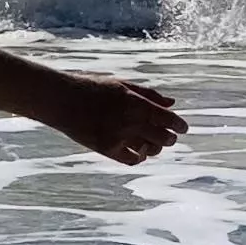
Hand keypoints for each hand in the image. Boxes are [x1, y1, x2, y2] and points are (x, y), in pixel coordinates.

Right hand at [50, 75, 187, 166]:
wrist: (62, 99)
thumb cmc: (92, 87)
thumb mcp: (121, 85)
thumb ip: (148, 94)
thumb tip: (172, 102)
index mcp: (136, 103)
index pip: (168, 119)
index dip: (179, 125)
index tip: (183, 128)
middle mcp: (130, 121)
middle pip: (163, 138)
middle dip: (170, 138)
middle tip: (170, 137)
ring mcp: (119, 137)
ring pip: (150, 150)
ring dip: (155, 148)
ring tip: (152, 143)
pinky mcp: (107, 149)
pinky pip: (132, 160)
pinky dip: (139, 157)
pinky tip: (138, 151)